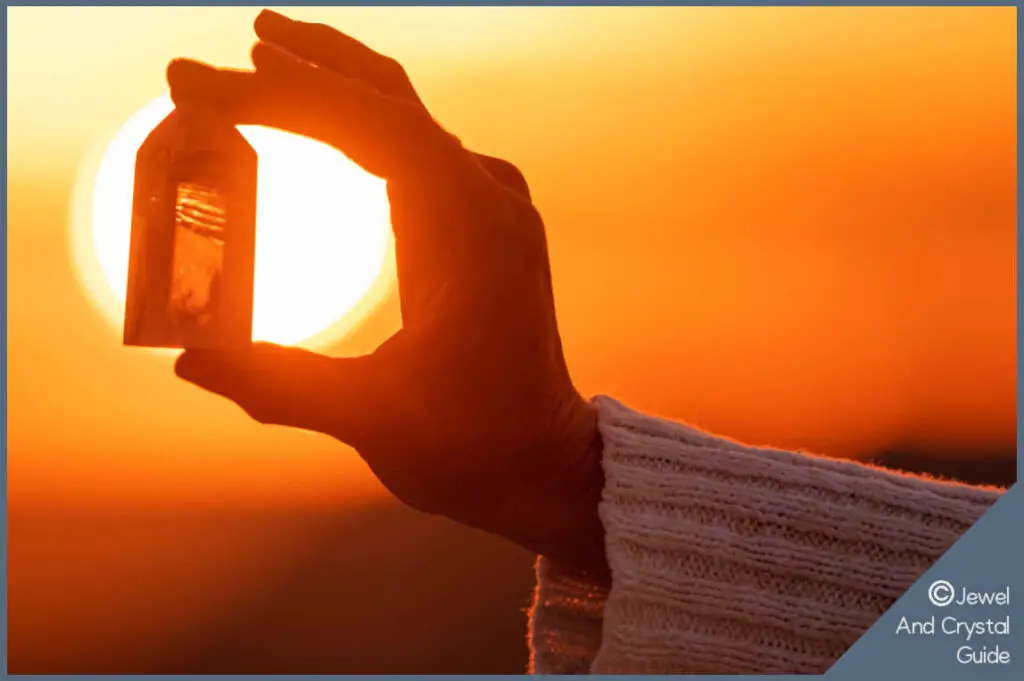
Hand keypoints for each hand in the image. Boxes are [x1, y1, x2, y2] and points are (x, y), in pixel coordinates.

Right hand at [168, 10, 606, 575]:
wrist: (545, 465)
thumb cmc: (475, 446)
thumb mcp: (372, 419)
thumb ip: (278, 384)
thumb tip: (188, 359)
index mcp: (466, 230)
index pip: (368, 125)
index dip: (283, 95)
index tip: (202, 84)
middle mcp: (487, 202)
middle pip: (390, 102)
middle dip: (307, 69)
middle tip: (233, 48)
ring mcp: (493, 210)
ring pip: (408, 119)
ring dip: (339, 87)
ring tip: (269, 61)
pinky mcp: (487, 228)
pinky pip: (422, 153)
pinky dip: (368, 129)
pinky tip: (332, 127)